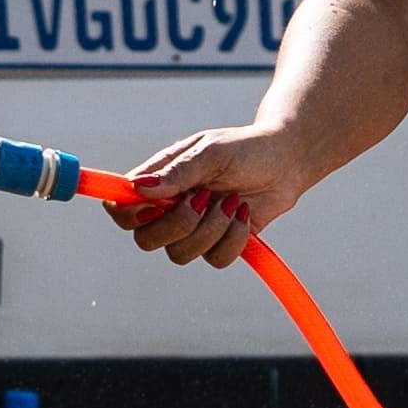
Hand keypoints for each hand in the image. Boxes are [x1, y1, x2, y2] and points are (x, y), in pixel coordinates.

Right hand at [109, 123, 312, 267]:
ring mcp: (193, 230)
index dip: (128, 214)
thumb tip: (139, 186)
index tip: (154, 205)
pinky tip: (245, 213)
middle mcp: (169, 209)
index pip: (121, 209)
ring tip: (232, 201)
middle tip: (203, 199)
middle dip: (177, 225)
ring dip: (211, 229)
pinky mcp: (218, 244)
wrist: (286, 163)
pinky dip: (234, 238)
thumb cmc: (245, 148)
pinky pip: (215, 259)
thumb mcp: (211, 152)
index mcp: (158, 182)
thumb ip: (177, 172)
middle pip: (145, 240)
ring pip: (180, 254)